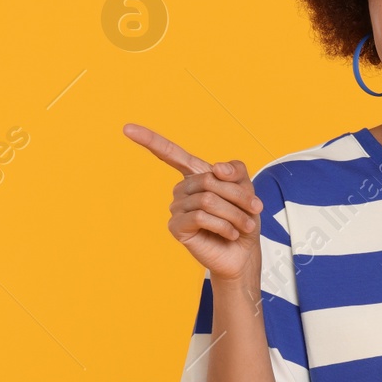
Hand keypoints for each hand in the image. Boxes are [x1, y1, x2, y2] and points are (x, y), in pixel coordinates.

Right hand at [124, 122, 263, 282]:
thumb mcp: (247, 189)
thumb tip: (215, 169)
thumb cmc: (243, 221)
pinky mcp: (176, 227)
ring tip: (243, 225)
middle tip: (254, 209)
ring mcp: (177, 208)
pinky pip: (201, 217)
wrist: (243, 254)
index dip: (149, 140)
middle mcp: (182, 189)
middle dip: (237, 195)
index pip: (170, 154)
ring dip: (234, 213)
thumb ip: (235, 171)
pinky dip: (223, 225)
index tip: (127, 128)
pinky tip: (229, 233)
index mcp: (195, 175)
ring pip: (208, 199)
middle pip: (210, 180)